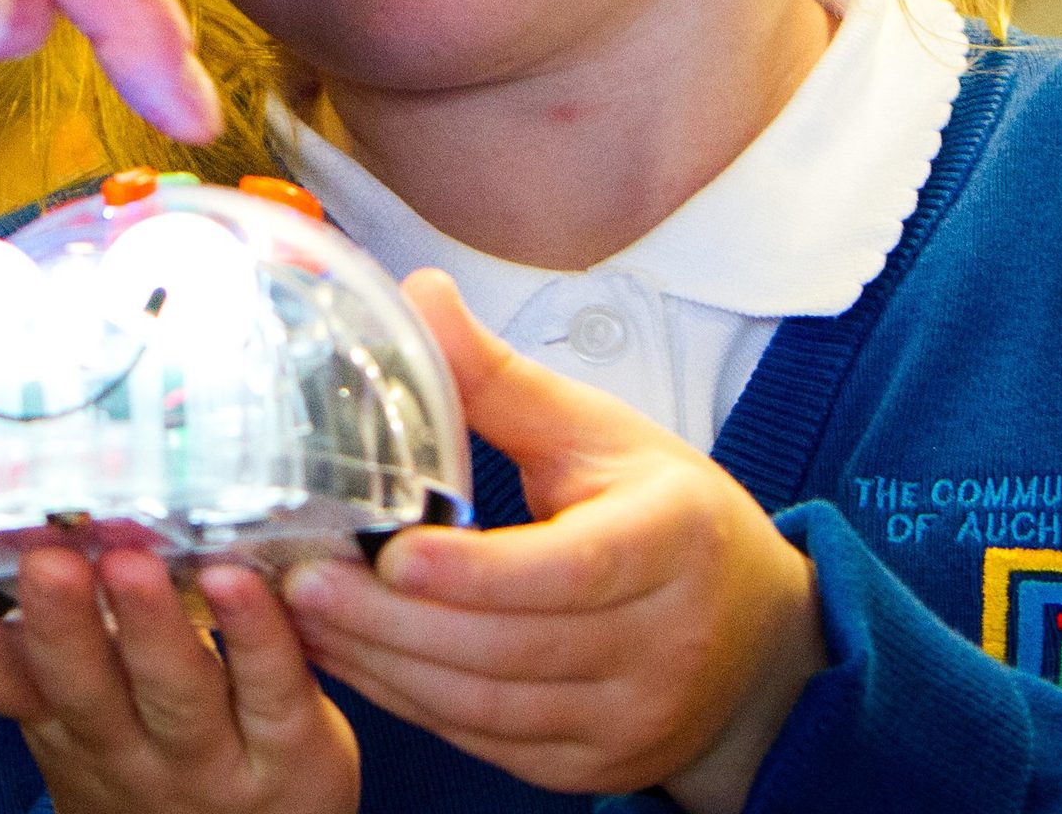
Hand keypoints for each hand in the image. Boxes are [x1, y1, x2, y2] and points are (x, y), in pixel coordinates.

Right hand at [0, 548, 359, 813]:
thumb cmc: (156, 748)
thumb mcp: (85, 701)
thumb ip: (50, 621)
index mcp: (61, 718)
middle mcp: (123, 744)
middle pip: (81, 691)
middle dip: (61, 625)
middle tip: (44, 561)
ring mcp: (207, 755)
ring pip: (174, 694)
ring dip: (150, 628)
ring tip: (131, 565)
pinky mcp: (293, 750)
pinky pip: (272, 689)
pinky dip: (256, 636)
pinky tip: (241, 580)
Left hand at [282, 273, 824, 812]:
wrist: (758, 640)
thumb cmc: (671, 519)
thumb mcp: (602, 433)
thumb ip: (503, 380)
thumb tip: (422, 296)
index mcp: (673, 540)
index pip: (572, 569)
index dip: (479, 573)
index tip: (395, 554)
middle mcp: (661, 641)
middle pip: (511, 647)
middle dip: (394, 621)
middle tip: (304, 578)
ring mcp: (628, 715)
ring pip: (487, 707)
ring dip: (385, 664)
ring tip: (306, 614)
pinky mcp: (591, 764)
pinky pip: (484, 742)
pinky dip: (407, 703)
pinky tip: (349, 657)